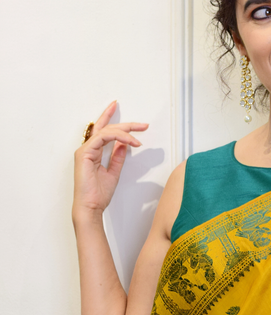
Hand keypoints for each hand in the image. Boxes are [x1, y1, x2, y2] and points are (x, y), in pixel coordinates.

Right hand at [73, 100, 148, 218]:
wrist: (91, 207)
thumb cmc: (98, 194)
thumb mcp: (114, 172)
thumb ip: (117, 157)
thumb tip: (124, 145)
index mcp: (93, 152)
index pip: (103, 130)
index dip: (110, 117)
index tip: (118, 107)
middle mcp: (87, 148)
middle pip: (106, 128)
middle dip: (126, 124)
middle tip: (142, 124)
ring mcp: (85, 150)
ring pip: (106, 131)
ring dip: (125, 131)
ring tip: (139, 137)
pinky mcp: (84, 154)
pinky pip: (102, 138)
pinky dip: (118, 138)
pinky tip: (130, 142)